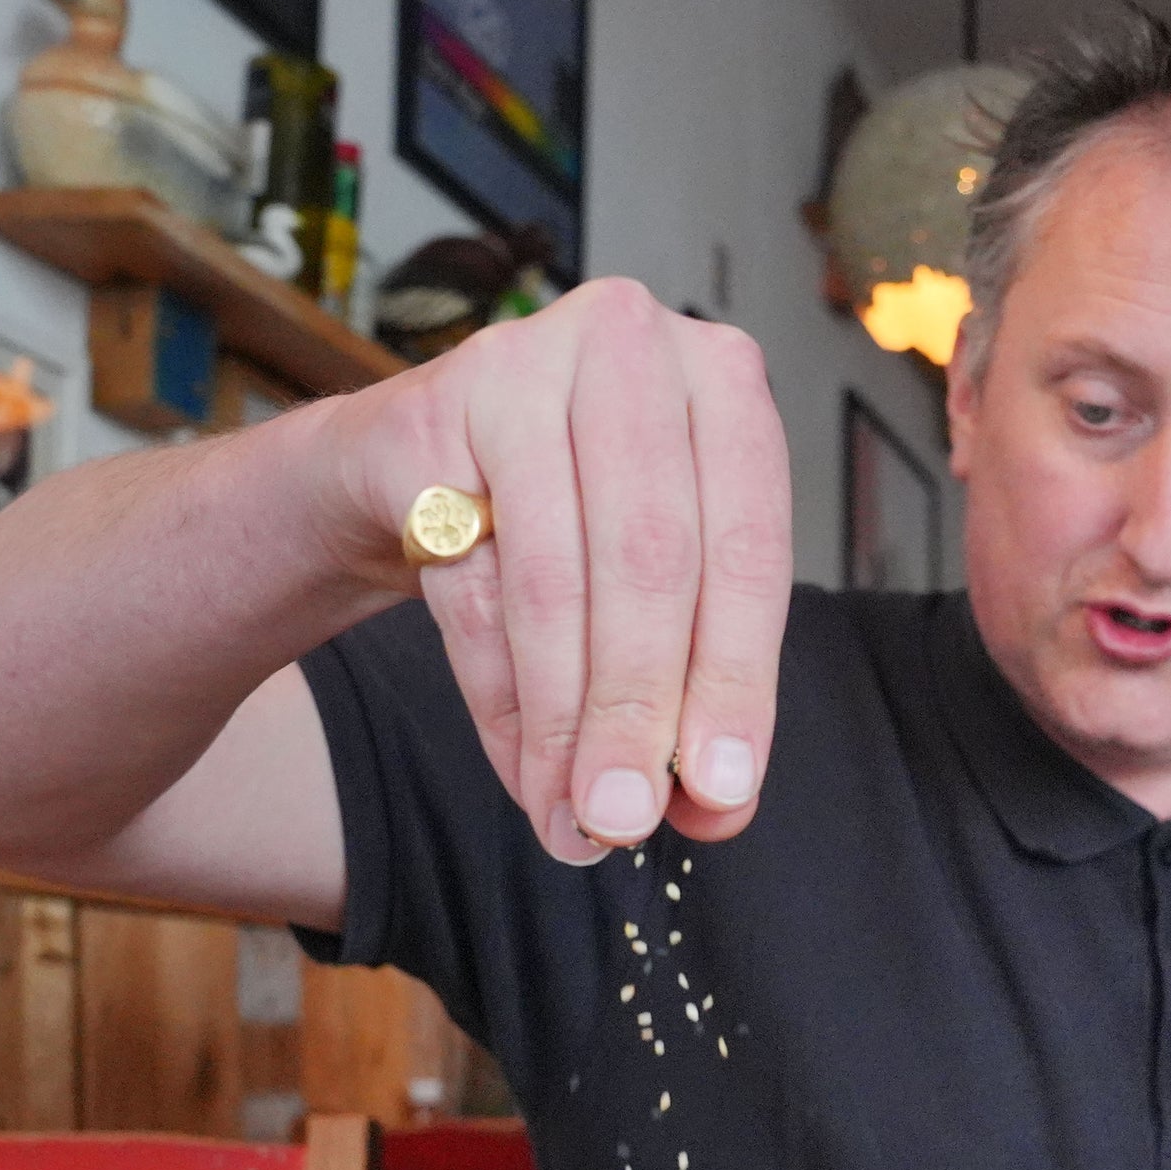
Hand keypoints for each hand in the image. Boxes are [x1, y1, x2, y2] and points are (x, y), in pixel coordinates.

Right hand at [320, 278, 793, 861]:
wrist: (420, 469)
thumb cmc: (577, 523)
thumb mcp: (661, 593)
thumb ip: (699, 690)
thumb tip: (716, 810)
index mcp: (726, 382)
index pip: (750, 550)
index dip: (736, 681)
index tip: (722, 793)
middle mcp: (632, 349)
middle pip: (651, 562)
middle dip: (641, 711)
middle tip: (631, 820)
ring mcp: (521, 364)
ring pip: (555, 578)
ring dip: (566, 719)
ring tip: (576, 818)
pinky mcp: (426, 410)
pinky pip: (470, 582)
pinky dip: (498, 695)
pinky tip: (524, 769)